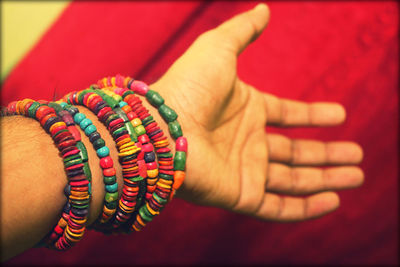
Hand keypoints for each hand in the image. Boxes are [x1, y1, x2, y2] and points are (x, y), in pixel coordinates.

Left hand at [151, 4, 363, 220]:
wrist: (161, 128)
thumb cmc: (188, 87)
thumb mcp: (219, 47)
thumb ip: (243, 30)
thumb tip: (264, 9)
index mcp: (246, 110)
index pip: (288, 115)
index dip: (314, 116)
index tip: (341, 115)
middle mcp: (247, 142)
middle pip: (296, 151)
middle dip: (328, 154)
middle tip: (357, 156)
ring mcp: (244, 170)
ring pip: (294, 180)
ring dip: (326, 179)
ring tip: (356, 176)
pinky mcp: (240, 195)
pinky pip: (279, 207)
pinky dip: (306, 208)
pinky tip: (332, 201)